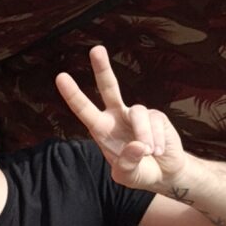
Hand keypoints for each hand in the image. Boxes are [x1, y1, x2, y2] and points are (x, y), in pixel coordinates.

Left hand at [55, 46, 186, 190]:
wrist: (164, 173)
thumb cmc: (139, 172)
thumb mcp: (126, 175)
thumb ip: (127, 163)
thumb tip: (138, 144)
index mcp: (101, 129)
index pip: (84, 109)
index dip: (73, 94)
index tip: (60, 76)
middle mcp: (117, 116)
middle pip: (109, 87)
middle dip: (103, 68)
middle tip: (96, 49)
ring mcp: (136, 114)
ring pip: (138, 114)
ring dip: (144, 136)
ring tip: (149, 153)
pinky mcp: (156, 116)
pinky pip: (155, 122)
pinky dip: (157, 140)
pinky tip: (158, 150)